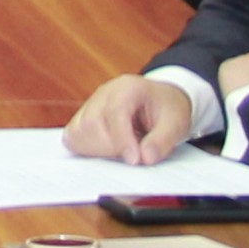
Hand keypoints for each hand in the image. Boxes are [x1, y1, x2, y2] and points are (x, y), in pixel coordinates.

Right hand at [62, 75, 205, 163]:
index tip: (134, 160)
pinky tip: (107, 151)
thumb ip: (162, 141)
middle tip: (133, 156)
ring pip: (78, 131)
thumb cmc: (167, 109)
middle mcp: (104, 93)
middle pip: (91, 123)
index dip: (122, 139)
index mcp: (128, 87)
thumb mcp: (176, 123)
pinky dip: (87, 149)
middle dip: (111, 148)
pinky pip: (73, 137)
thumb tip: (146, 158)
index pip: (115, 112)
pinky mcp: (83, 119)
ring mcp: (90, 105)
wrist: (160, 101)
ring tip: (121, 152)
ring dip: (98, 150)